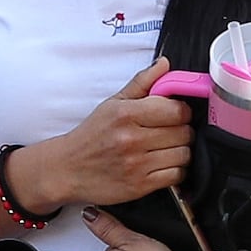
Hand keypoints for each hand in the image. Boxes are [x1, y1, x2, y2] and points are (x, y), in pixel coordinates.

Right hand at [15, 60, 194, 210]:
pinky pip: (176, 175)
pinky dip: (175, 170)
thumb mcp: (112, 104)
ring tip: (166, 149)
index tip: (174, 114)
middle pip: (184, 133)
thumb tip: (165, 64)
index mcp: (126, 114)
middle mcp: (131, 139)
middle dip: (182, 132)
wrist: (67, 169)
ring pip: (184, 154)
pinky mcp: (139, 185)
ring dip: (180, 152)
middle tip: (169, 133)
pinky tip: (162, 165)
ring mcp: (136, 164)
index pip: (177, 110)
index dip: (182, 112)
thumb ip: (141, 83)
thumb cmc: (91, 136)